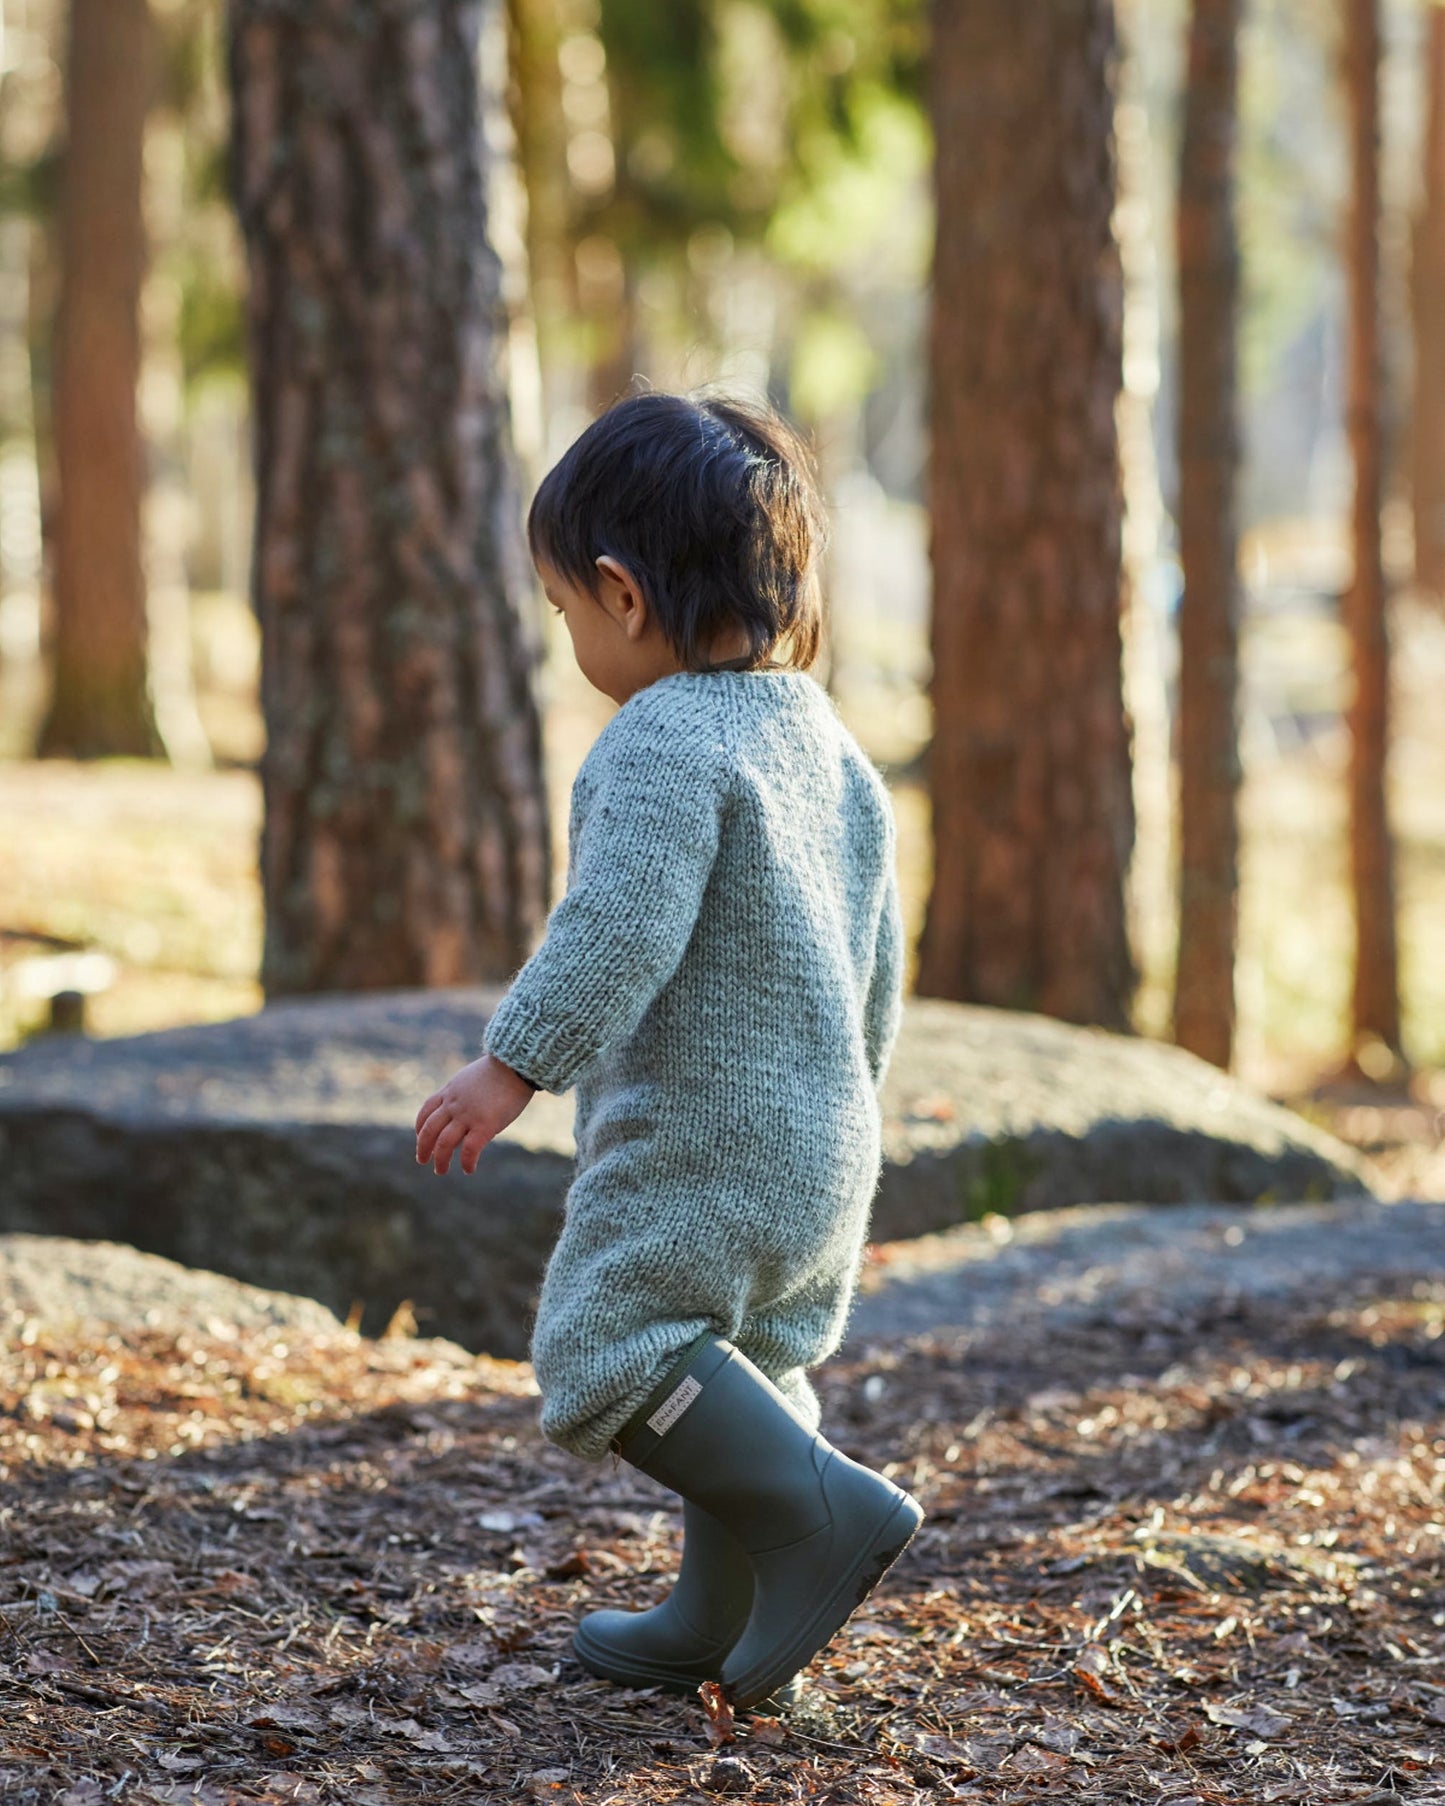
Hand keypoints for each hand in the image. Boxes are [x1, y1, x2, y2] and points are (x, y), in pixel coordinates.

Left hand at [414, 1053, 536, 1175]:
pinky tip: (469, 1170)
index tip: (420, 1136)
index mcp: (450, 1091)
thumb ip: (465, 1093)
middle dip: (423, 1148)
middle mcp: (453, 1105)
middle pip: (429, 1130)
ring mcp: (467, 1116)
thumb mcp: (473, 1078)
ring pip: (444, 1143)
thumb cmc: (501, 1069)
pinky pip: (469, 1150)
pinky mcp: (484, 1125)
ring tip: (441, 1171)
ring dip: (440, 1160)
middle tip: (423, 1160)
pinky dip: (466, 1163)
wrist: (515, 1065)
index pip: (426, 1111)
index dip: (420, 1127)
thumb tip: (468, 1108)